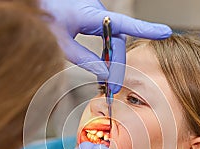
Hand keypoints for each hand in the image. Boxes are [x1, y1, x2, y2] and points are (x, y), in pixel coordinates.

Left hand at [40, 0, 171, 92]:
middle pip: (118, 41)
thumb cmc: (44, 12)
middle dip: (118, 64)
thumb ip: (81, 57)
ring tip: (109, 81)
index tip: (165, 32)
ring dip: (112, 60)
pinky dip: (105, 53)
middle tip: (115, 87)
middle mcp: (98, 13)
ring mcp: (95, 16)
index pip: (123, 24)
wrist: (34, 1)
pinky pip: (104, 37)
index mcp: (92, 14)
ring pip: (112, 40)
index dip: (146, 29)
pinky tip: (102, 66)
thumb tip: (102, 73)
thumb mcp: (59, 38)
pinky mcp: (90, 19)